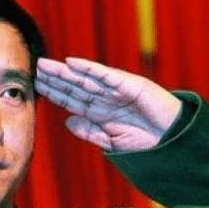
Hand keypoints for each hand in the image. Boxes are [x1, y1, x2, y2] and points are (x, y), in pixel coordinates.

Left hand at [35, 57, 181, 150]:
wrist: (173, 144)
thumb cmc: (146, 144)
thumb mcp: (111, 141)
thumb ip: (90, 131)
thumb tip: (67, 122)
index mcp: (100, 112)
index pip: (72, 100)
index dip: (54, 92)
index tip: (37, 86)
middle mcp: (106, 99)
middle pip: (75, 86)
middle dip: (55, 78)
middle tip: (35, 68)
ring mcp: (117, 91)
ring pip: (85, 79)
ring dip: (65, 72)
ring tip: (46, 65)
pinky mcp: (131, 85)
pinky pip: (107, 76)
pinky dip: (90, 69)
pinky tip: (72, 63)